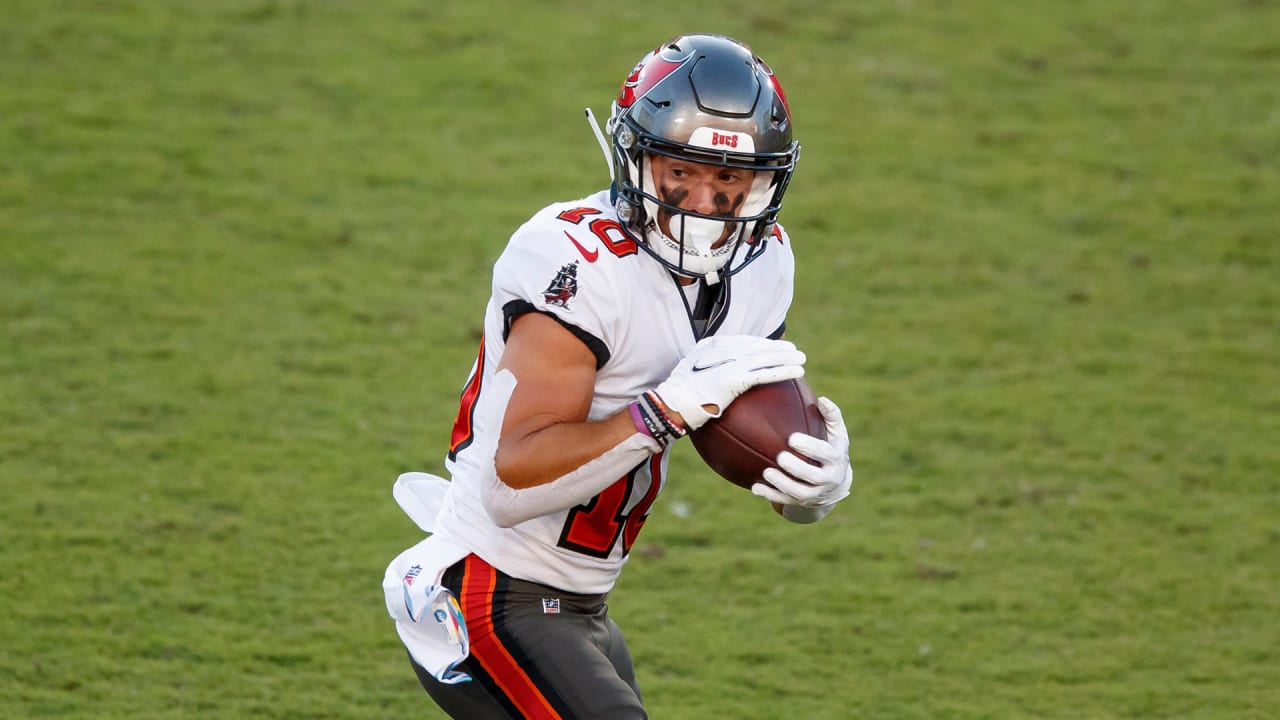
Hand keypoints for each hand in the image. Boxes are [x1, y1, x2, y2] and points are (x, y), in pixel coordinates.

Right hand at [653, 335, 805, 430]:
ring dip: (787, 357)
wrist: (674, 401)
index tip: (774, 346)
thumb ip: (704, 369)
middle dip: (778, 347)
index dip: (762, 343)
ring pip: (766, 357)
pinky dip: (784, 371)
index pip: (744, 341)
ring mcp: (732, 362)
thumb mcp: (690, 374)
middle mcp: (725, 348)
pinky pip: (766, 373)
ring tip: (801, 359)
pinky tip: (798, 372)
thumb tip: (713, 379)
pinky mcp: (737, 377)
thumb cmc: (679, 394)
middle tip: (793, 350)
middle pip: (758, 345)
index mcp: (713, 344)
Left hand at [752, 396, 851, 522]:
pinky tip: (755, 488)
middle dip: (797, 468)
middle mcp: (828, 479)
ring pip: (799, 493)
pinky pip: (786, 501)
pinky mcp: (801, 502)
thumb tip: (822, 399)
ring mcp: (815, 493)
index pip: (825, 454)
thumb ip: (832, 416)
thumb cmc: (831, 449)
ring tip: (766, 472)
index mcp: (836, 460)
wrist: (835, 484)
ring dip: (782, 484)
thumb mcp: (837, 434)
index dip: (810, 448)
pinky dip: (771, 495)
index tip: (792, 438)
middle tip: (780, 457)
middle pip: (813, 477)